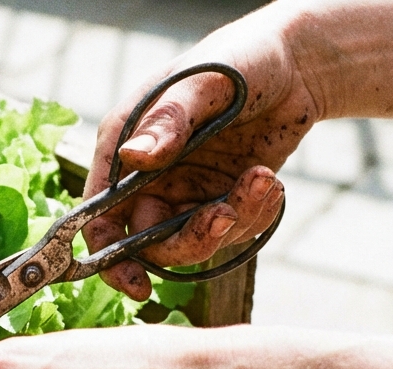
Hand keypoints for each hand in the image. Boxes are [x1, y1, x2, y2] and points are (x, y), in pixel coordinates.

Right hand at [84, 16, 320, 299]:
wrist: (294, 65)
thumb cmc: (237, 60)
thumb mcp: (202, 85)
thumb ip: (168, 122)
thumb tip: (135, 157)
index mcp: (123, 148)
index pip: (98, 215)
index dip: (108, 256)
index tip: (134, 284)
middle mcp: (148, 178)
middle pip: (150, 242)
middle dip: (191, 238)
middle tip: (226, 215)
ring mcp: (185, 192)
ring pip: (196, 241)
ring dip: (233, 221)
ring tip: (263, 180)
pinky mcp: (221, 199)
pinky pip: (232, 231)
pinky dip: (255, 215)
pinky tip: (269, 183)